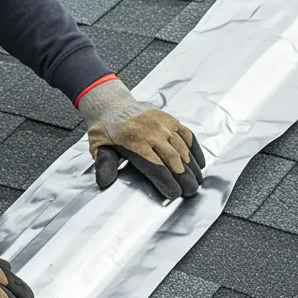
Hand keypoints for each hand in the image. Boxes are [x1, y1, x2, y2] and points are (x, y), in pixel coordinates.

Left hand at [78, 77, 205, 198]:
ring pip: (183, 148)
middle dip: (184, 177)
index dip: (167, 182)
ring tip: (197, 181)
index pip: (155, 167)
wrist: (112, 103)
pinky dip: (195, 149)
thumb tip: (105, 182)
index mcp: (134, 142)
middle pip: (173, 159)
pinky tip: (199, 163)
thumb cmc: (105, 129)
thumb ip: (104, 164)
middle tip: (191, 191)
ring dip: (192, 166)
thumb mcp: (98, 146)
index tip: (175, 193)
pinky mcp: (170, 119)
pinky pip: (187, 135)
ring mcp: (163, 124)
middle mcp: (152, 133)